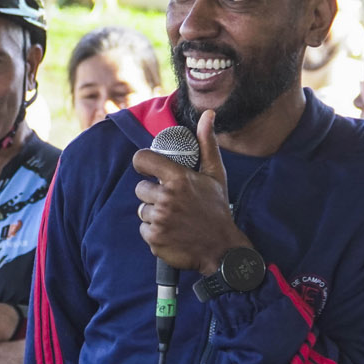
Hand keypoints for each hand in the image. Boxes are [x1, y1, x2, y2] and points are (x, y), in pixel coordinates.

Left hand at [132, 110, 250, 274]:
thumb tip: (208, 114)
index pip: (142, 160)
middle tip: (173, 202)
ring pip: (142, 210)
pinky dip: (154, 232)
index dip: (142, 164)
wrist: (222, 248)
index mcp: (179, 179)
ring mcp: (159, 219)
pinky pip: (143, 229)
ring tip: (174, 218)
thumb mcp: (215, 175)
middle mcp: (167, 198)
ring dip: (153, 214)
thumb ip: (207, 144)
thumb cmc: (217, 208)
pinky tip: (171, 232)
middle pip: (140, 189)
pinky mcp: (154, 239)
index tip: (147, 170)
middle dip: (153, 195)